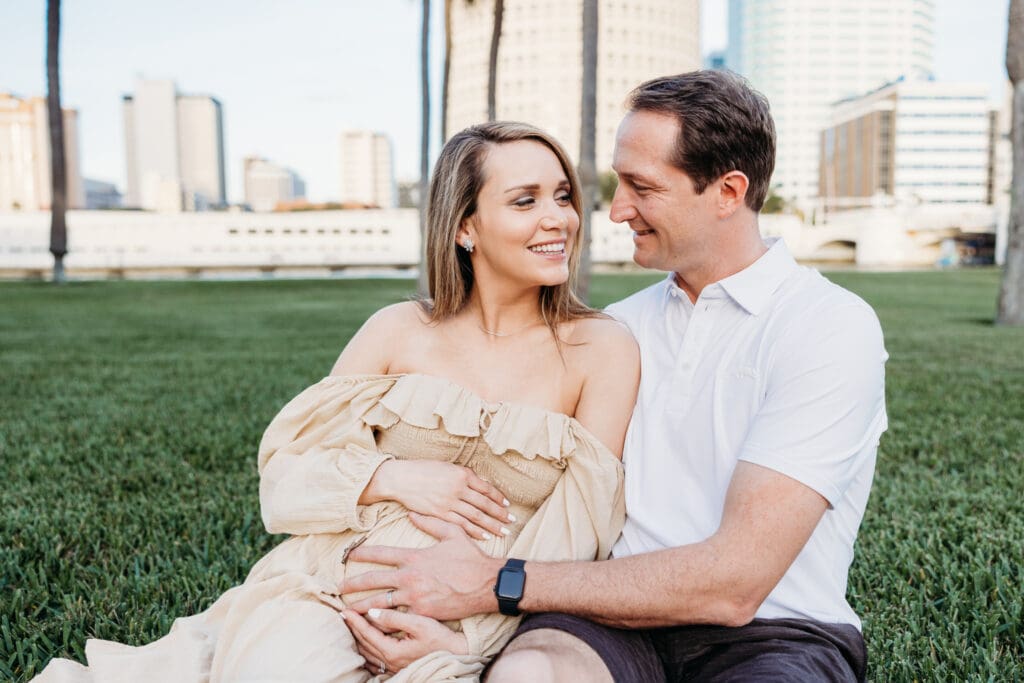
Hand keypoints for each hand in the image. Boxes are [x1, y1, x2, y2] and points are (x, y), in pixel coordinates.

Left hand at [341, 512, 502, 620]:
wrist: (486, 583)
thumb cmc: (471, 557)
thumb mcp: (452, 533)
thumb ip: (430, 522)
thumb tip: (411, 514)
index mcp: (415, 556)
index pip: (381, 553)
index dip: (363, 554)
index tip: (350, 556)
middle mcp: (410, 576)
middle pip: (374, 580)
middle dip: (353, 584)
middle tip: (339, 588)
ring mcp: (415, 596)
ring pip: (380, 602)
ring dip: (362, 606)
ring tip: (347, 611)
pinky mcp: (422, 612)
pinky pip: (398, 618)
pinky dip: (383, 620)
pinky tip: (372, 624)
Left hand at [343, 607, 468, 674]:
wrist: (457, 654)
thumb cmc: (440, 637)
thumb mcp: (419, 623)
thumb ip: (395, 618)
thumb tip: (373, 612)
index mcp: (393, 650)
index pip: (367, 634)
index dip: (355, 621)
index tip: (345, 609)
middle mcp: (390, 660)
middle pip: (364, 644)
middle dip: (353, 629)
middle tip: (343, 614)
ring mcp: (393, 665)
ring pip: (367, 652)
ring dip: (358, 638)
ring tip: (351, 625)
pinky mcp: (398, 665)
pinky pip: (374, 659)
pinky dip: (366, 648)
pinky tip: (365, 642)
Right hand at [361, 460, 513, 540]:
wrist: (400, 478)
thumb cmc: (423, 469)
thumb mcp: (447, 467)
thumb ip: (463, 476)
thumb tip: (479, 485)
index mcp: (462, 474)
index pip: (486, 488)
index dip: (498, 497)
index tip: (507, 504)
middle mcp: (458, 488)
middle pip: (485, 504)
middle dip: (500, 513)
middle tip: (511, 521)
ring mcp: (449, 502)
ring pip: (476, 516)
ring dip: (492, 525)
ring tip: (503, 531)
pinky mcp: (440, 513)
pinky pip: (461, 524)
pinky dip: (475, 531)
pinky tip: (485, 536)